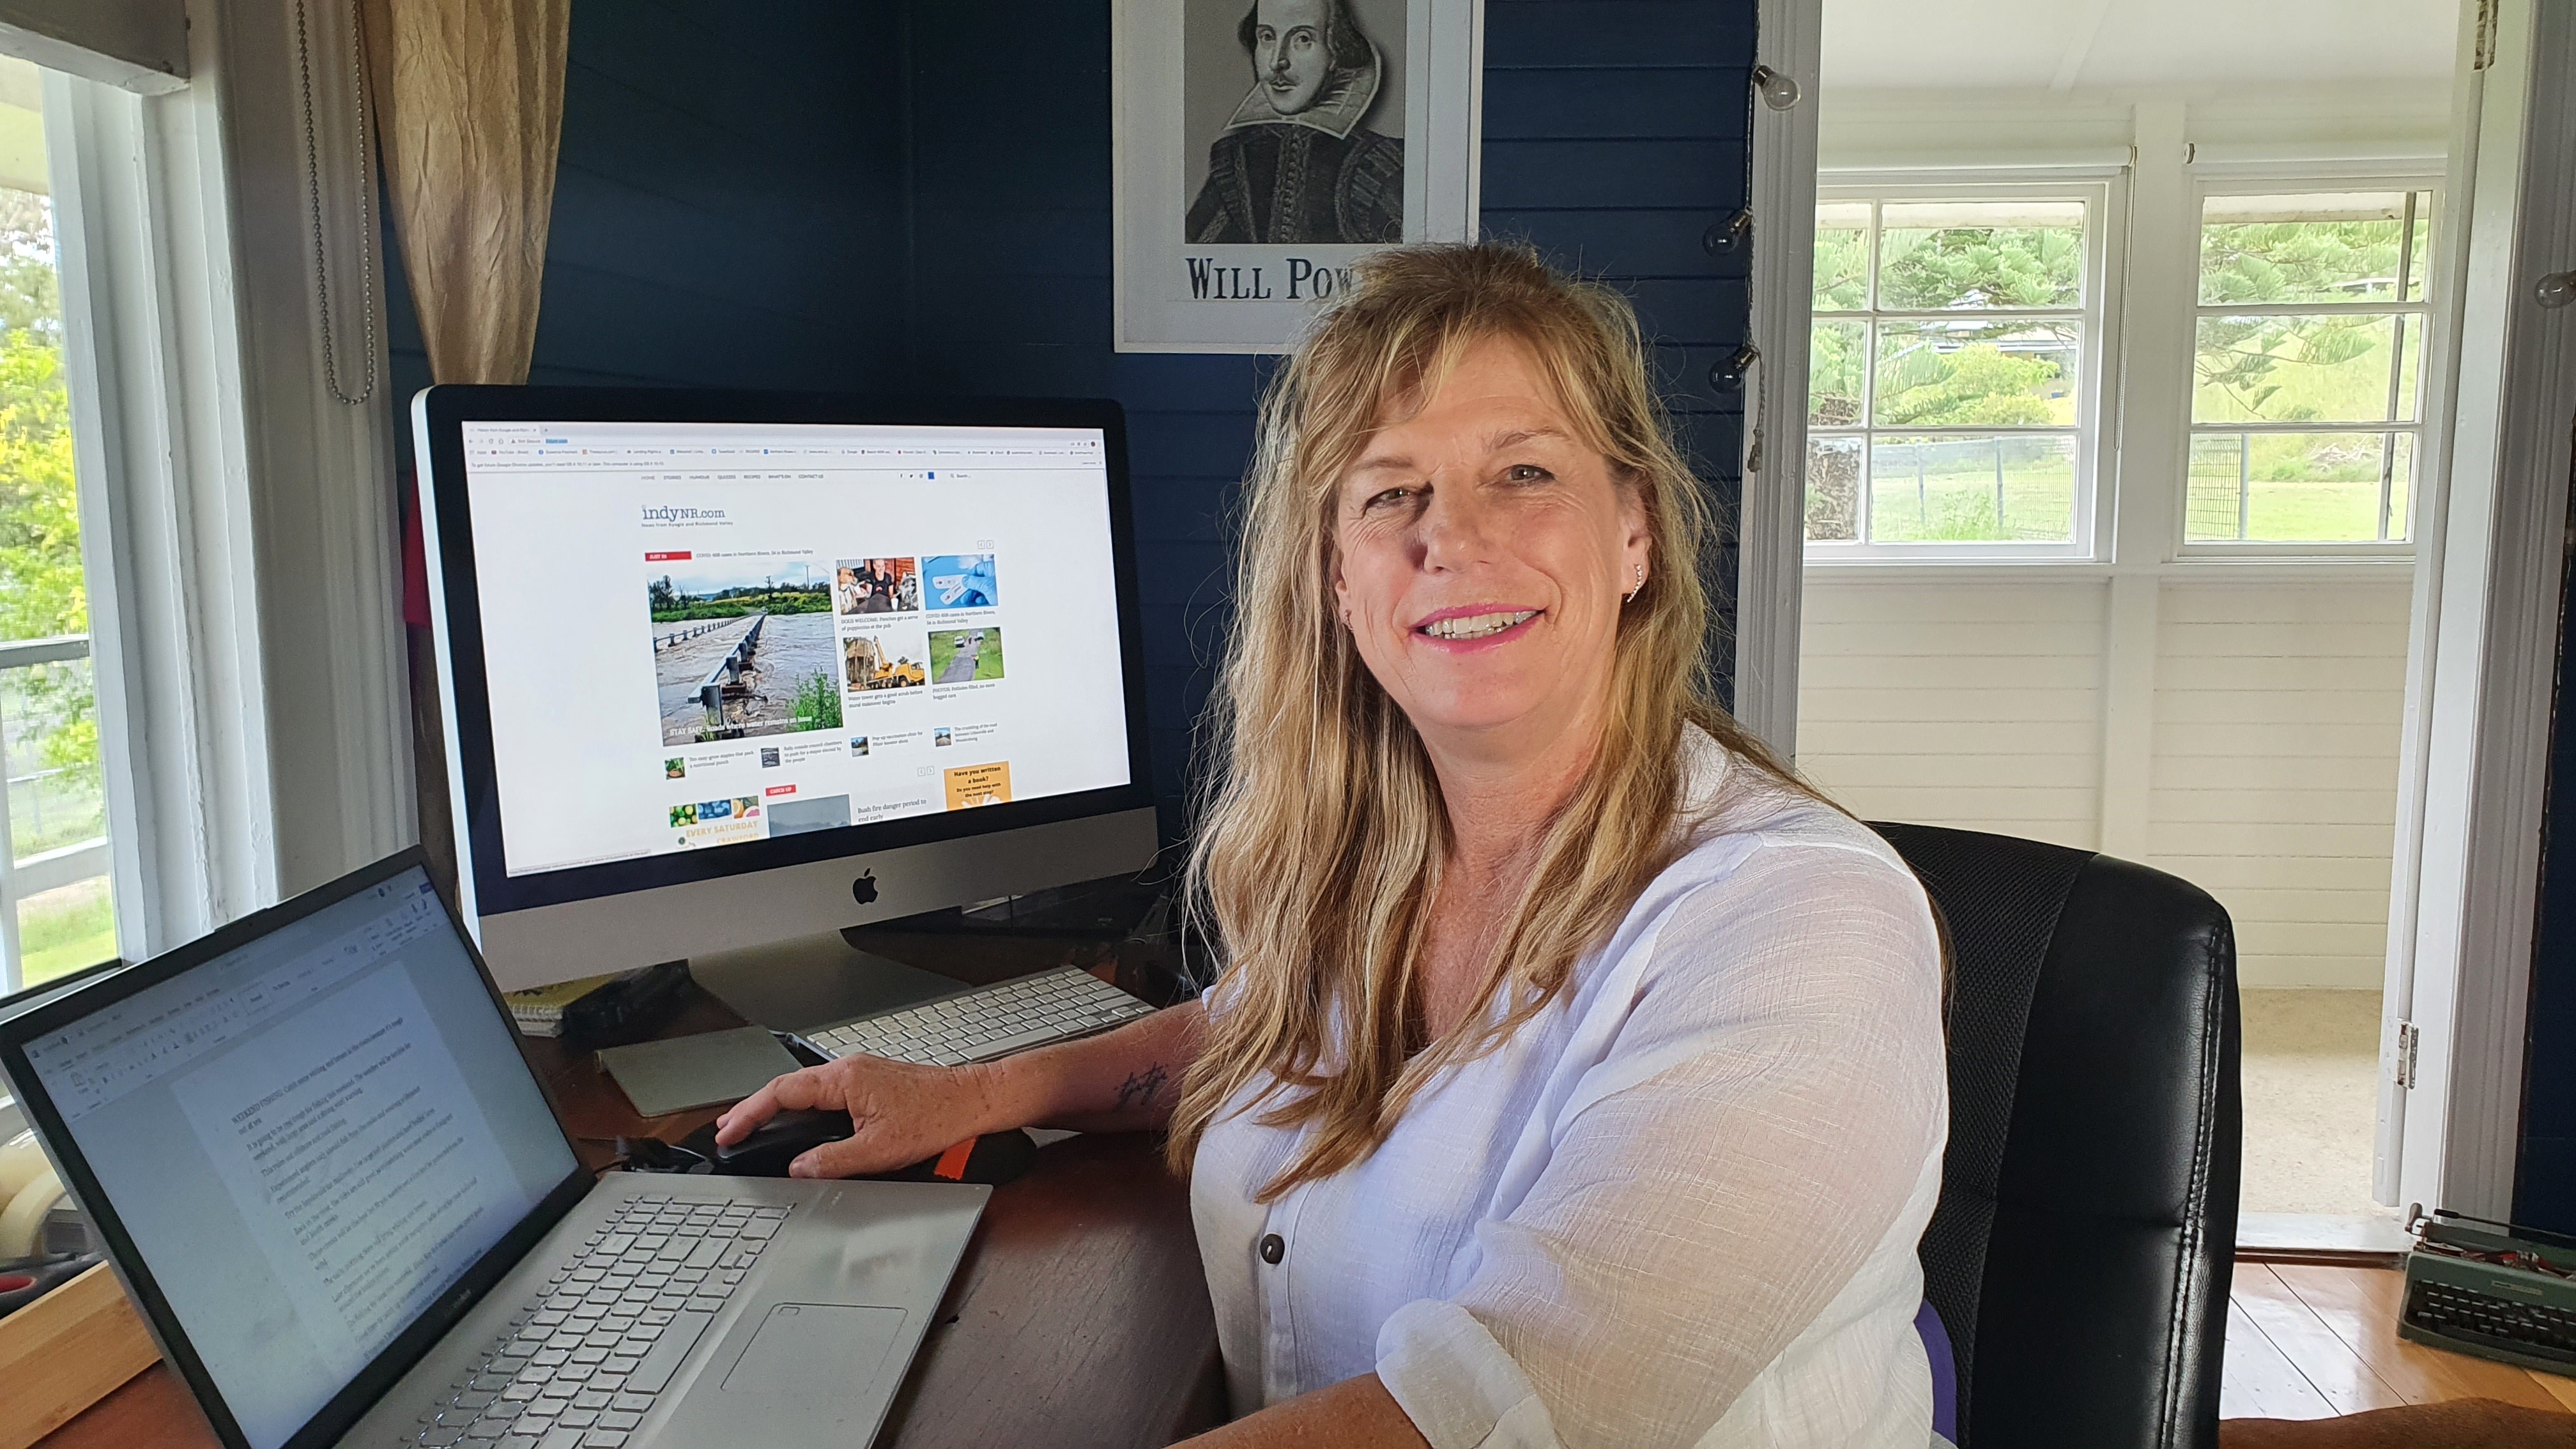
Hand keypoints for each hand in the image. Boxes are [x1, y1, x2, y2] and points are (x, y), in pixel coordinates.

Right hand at [712, 1054, 1011, 1178]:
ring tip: (754, 1127)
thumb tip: (800, 1169)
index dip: (750, 1113)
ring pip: (806, 1089)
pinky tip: (797, 1121)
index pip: (782, 1092)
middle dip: (755, 1109)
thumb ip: (833, 1161)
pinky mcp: (872, 1084)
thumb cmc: (938, 1118)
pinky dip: (802, 1107)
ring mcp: (861, 1074)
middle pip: (788, 1087)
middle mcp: (850, 1069)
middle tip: (729, 1130)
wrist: (975, 1102)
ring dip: (778, 1107)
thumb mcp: (880, 1151)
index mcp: (845, 1079)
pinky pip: (825, 1093)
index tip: (729, 1131)